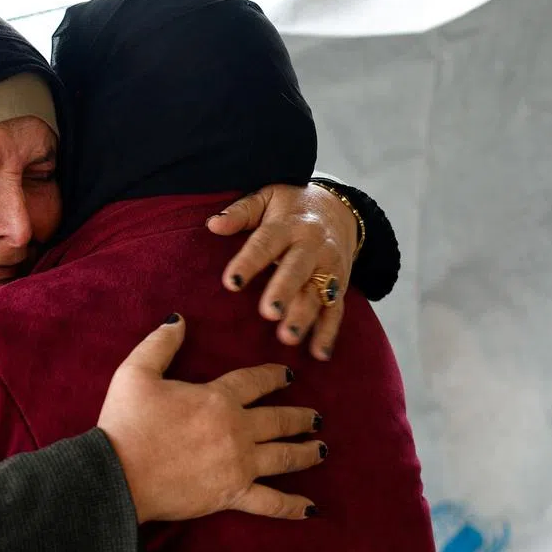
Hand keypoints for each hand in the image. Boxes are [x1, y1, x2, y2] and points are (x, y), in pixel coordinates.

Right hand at [97, 315, 324, 523]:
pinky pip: (271, 503)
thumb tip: (179, 320)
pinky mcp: (232, 495)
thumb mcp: (136, 373)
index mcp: (217, 399)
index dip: (275, 376)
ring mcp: (239, 465)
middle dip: (301, 417)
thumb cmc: (125, 423)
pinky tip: (311, 508)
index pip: (256, 381)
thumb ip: (161, 344)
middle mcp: (237, 430)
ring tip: (320, 449)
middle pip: (279, 420)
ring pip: (284, 457)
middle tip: (316, 417)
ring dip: (306, 452)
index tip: (290, 375)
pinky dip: (293, 507)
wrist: (118, 474)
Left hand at [207, 183, 357, 360]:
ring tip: (288, 338)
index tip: (231, 282)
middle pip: (297, 269)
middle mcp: (311, 246)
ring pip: (317, 293)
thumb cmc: (290, 206)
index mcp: (288, 225)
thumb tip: (212, 225)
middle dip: (284, 291)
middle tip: (268, 312)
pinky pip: (336, 310)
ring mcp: (328, 268)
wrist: (338, 208)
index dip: (249, 262)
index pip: (265, 243)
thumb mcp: (266, 197)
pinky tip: (319, 354)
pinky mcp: (339, 285)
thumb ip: (240, 212)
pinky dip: (328, 333)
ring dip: (304, 316)